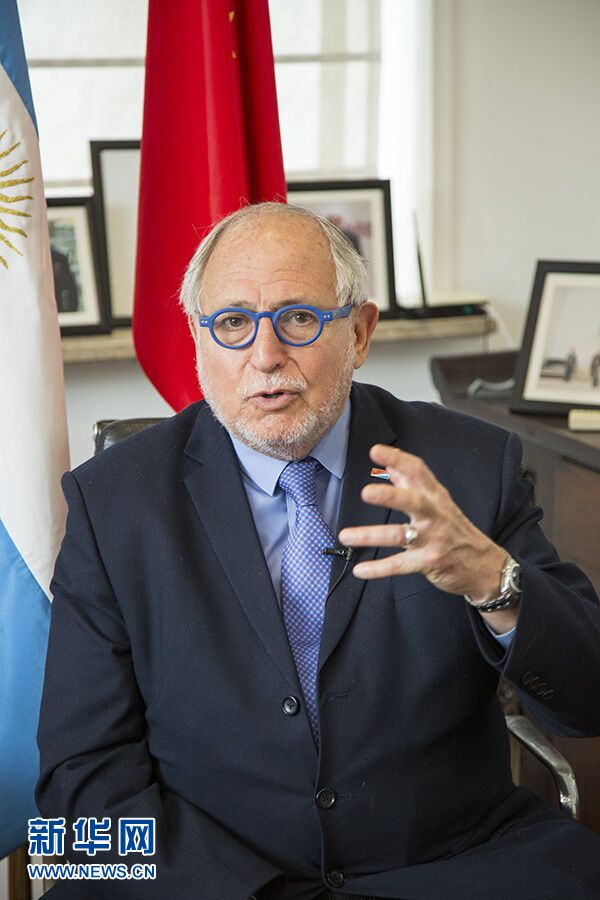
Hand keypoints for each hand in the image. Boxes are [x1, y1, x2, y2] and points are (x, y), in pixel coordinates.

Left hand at [338, 444, 510, 616]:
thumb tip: (391, 467)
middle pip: (413, 501)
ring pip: (399, 535)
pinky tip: (361, 569)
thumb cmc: (456, 531)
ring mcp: (432, 540)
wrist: (485, 566)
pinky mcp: (429, 562)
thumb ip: (413, 485)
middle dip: (389, 496)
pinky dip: (378, 568)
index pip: (418, 471)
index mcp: (435, 497)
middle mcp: (434, 515)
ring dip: (370, 536)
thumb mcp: (439, 504)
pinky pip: (400, 565)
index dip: (397, 459)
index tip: (376, 451)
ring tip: (346, 535)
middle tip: (366, 492)